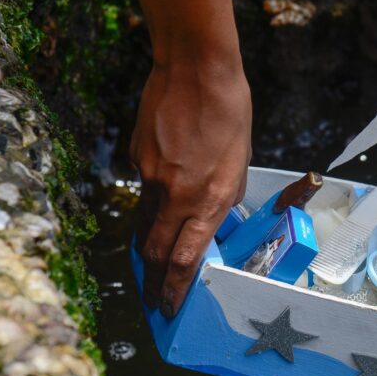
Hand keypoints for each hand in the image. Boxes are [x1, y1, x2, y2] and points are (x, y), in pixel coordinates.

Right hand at [131, 59, 251, 317]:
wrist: (196, 70)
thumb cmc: (230, 112)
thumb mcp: (240, 161)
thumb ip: (225, 194)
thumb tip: (214, 217)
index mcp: (210, 197)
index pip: (184, 258)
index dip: (175, 288)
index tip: (171, 306)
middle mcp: (178, 194)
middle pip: (155, 251)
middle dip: (153, 282)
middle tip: (155, 300)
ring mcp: (152, 176)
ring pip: (144, 224)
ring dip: (147, 251)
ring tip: (151, 268)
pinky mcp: (136, 158)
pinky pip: (143, 191)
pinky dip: (150, 204)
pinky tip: (162, 196)